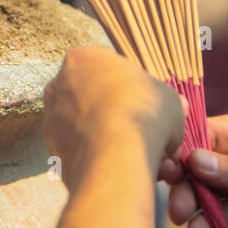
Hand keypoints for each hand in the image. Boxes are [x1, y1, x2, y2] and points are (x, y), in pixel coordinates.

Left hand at [42, 47, 185, 192]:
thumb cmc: (143, 113)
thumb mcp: (169, 98)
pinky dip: (99, 159)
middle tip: (148, 135)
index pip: (110, 71)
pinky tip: (121, 169)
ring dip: (111, 140)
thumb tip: (177, 108)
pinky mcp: (51, 151)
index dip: (135, 91)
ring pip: (87, 129)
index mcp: (83, 58)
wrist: (115, 157)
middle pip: (95, 100)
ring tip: (140, 156)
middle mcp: (58, 85)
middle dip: (120, 117)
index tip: (150, 108)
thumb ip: (166, 99)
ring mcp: (51, 119)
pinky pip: (81, 153)